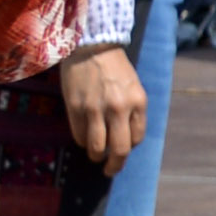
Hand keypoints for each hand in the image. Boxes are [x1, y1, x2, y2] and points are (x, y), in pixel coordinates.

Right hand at [56, 43, 146, 168]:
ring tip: (96, 155)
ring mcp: (96, 110)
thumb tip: (126, 138)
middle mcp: (119, 108)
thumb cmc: (115, 67)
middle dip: (115, 166)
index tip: (123, 148)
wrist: (92, 46)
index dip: (129, 147)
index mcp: (138, 101)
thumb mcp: (133, 87)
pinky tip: (84, 136)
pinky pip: (79, 137)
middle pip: (120, 150)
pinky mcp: (76, 109)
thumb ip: (132, 111)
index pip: (137, 138)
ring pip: (97, 149)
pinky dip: (82, 142)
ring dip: (97, 157)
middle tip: (110, 170)